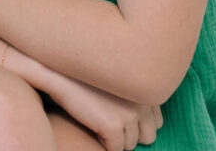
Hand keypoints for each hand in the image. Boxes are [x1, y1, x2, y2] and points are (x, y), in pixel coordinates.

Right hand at [43, 72, 161, 150]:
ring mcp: (130, 114)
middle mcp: (144, 102)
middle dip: (129, 134)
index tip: (118, 115)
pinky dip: (103, 142)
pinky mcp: (113, 126)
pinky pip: (115, 149)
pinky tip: (91, 126)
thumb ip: (136, 96)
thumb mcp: (119, 80)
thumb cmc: (86, 76)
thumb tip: (153, 122)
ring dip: (116, 139)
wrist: (59, 72)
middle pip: (148, 136)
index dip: (136, 124)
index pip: (156, 122)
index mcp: (148, 89)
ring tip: (98, 121)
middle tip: (107, 121)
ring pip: (130, 145)